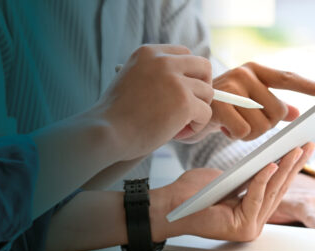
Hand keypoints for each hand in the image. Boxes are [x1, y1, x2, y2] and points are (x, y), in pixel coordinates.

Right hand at [93, 44, 213, 159]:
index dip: (190, 74)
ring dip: (197, 111)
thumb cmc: (116, 115)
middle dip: (202, 88)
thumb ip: (156, 77)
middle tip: (191, 108)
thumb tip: (189, 85)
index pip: (185, 54)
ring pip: (207, 93)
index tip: (182, 92)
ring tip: (178, 127)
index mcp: (149, 53)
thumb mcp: (133, 81)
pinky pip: (205, 113)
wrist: (106, 132)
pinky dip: (195, 127)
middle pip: (203, 66)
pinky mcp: (184, 102)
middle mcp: (163, 61)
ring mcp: (175, 81)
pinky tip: (177, 134)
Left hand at [150, 143, 314, 241]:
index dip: (291, 166)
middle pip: (278, 189)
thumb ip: (248, 175)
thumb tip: (269, 161)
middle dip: (294, 165)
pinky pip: (255, 198)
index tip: (304, 147)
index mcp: (252, 211)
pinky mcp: (243, 228)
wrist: (170, 205)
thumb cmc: (193, 192)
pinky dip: (263, 180)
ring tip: (296, 149)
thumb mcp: (228, 178)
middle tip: (307, 145)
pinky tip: (271, 164)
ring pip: (270, 192)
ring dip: (284, 169)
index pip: (275, 186)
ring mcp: (250, 227)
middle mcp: (254, 222)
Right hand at [181, 62, 314, 142]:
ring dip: (250, 134)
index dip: (308, 86)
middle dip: (267, 125)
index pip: (286, 77)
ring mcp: (231, 87)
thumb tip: (296, 113)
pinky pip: (243, 132)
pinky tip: (224, 129)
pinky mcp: (219, 104)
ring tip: (234, 125)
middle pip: (276, 110)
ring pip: (261, 125)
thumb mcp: (248, 102)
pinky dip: (236, 137)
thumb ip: (272, 105)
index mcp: (254, 70)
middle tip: (249, 123)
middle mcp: (244, 74)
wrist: (185, 110)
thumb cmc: (222, 107)